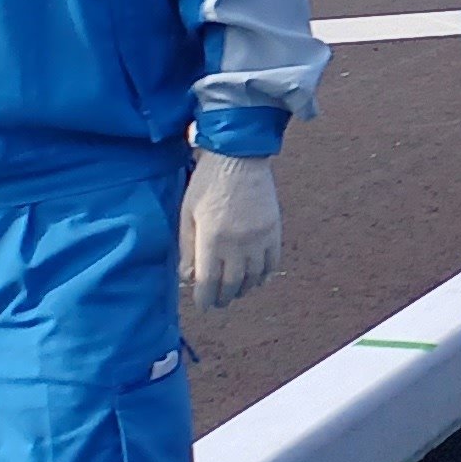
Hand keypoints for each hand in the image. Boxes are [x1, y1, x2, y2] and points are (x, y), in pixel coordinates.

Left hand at [181, 150, 281, 306]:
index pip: (209, 281)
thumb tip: (188, 276)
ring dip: (243, 289)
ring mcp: (259, 238)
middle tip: (217, 302)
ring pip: (254, 277)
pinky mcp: (274, 230)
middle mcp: (238, 243)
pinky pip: (272, 263)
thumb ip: (186, 247)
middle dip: (223, 298)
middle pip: (232, 284)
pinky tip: (256, 279)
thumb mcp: (187, 212)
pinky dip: (264, 276)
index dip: (205, 298)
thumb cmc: (207, 182)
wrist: (240, 156)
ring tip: (235, 292)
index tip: (202, 305)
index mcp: (212, 238)